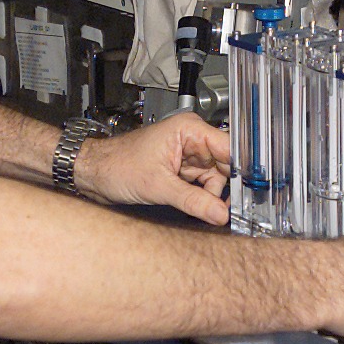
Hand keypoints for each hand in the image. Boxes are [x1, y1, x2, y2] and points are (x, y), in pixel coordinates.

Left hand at [72, 113, 232, 225]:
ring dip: (209, 197)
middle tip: (221, 210)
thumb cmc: (116, 165)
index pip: (229, 148)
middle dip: (221, 190)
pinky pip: (201, 187)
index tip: (249, 192)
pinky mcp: (181, 172)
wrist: (94, 174)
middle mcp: (191, 140)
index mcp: (189, 130)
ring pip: (214, 181)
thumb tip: (219, 213)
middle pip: (225, 167)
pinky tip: (193, 208)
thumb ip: (192, 201)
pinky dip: (200, 199)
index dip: (241, 171)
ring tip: (196, 209)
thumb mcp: (158, 185)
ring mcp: (187, 157)